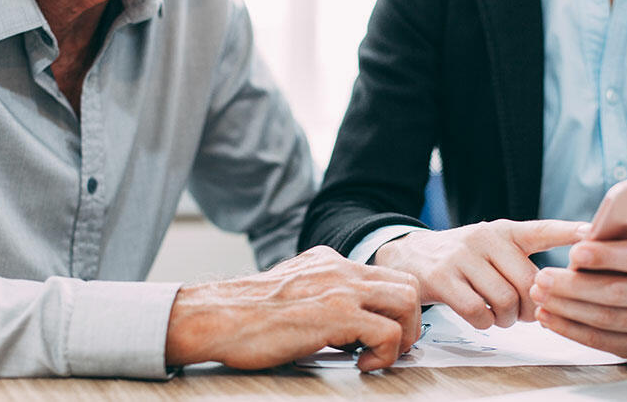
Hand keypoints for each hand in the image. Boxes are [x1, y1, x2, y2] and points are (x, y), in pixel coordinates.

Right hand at [164, 246, 420, 371]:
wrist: (216, 316)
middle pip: (407, 283)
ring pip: (407, 301)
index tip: (387, 330)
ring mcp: (340, 289)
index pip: (385, 274)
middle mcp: (339, 268)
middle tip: (393, 345)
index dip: (395, 306)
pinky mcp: (335, 315)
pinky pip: (388, 332)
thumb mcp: (291, 289)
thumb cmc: (245, 314)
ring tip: (381, 354)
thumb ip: (319, 294)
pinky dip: (385, 354)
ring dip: (405, 335)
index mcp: (329, 261)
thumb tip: (343, 323)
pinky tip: (363, 364)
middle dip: (410, 320)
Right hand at [373, 219, 589, 328]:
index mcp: (504, 230)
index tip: (594, 233)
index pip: (542, 229)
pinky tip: (480, 317)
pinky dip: (484, 323)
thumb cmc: (463, 259)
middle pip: (528, 281)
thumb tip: (559, 292)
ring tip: (501, 316)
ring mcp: (462, 257)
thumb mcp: (492, 247)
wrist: (409, 256)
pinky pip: (477, 312)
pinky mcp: (442, 278)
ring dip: (507, 318)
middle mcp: (485, 238)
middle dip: (533, 306)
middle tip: (526, 313)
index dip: (569, 232)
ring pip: (504, 299)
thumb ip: (522, 261)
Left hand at [529, 194, 626, 358]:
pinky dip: (569, 329)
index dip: (605, 256)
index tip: (574, 251)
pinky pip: (599, 341)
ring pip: (604, 318)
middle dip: (573, 285)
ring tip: (538, 294)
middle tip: (541, 277)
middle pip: (615, 292)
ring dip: (565, 307)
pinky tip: (546, 316)